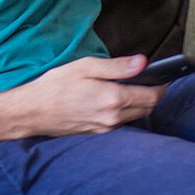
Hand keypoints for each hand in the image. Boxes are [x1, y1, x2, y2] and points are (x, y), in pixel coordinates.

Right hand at [19, 55, 163, 136]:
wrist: (32, 111)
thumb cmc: (57, 85)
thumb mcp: (87, 67)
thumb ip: (118, 66)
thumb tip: (143, 62)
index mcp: (113, 98)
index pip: (152, 96)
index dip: (161, 85)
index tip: (162, 76)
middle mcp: (112, 117)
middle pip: (147, 108)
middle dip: (153, 94)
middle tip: (149, 79)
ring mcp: (105, 127)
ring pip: (135, 116)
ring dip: (139, 104)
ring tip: (132, 87)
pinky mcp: (97, 132)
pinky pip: (120, 122)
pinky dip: (125, 111)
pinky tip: (116, 99)